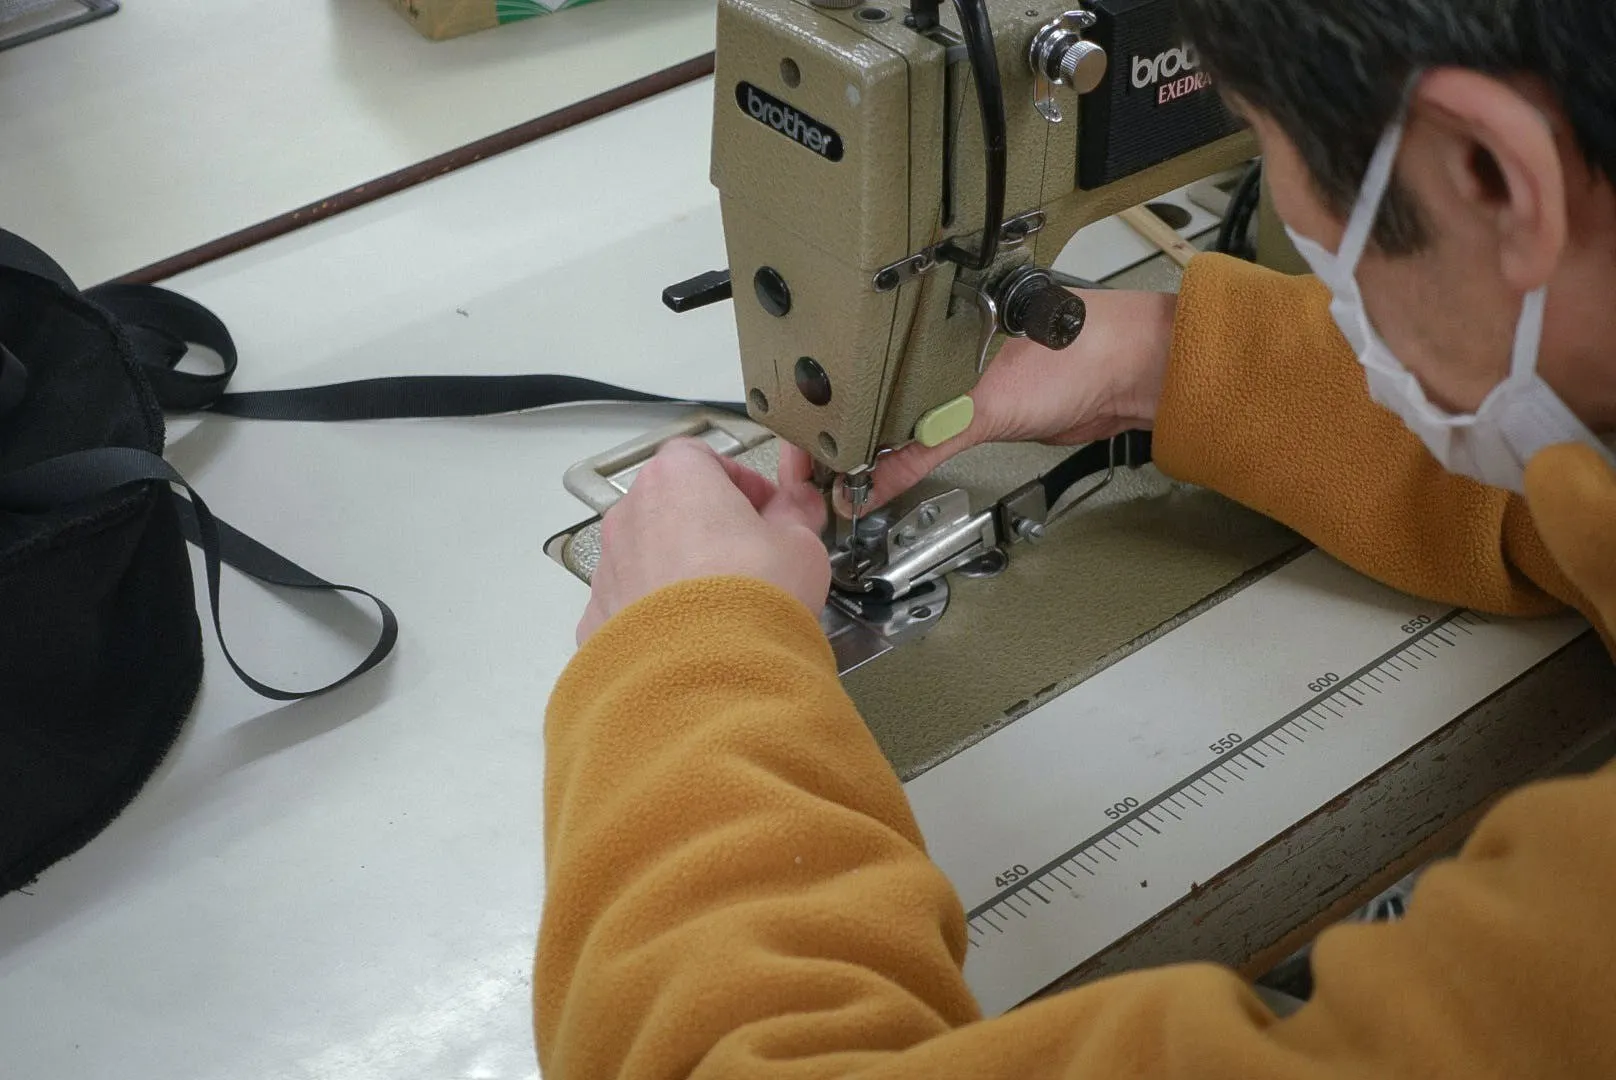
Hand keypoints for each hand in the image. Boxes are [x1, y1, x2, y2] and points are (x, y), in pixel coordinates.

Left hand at [577, 438, 830, 644]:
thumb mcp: (801, 544)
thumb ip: (797, 514)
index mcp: (676, 478)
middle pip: (672, 506)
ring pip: (649, 556)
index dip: (742, 483)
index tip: (767, 511)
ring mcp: (608, 567)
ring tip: (724, 605)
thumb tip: (798, 505)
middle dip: (709, 526)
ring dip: (681, 570)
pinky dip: (658, 614)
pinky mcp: (597, 618)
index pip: (706, 459)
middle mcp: (630, 515)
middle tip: (751, 557)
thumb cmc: (751, 598)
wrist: (708, 676)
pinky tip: (694, 637)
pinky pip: (632, 604)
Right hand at [850, 289, 1177, 510]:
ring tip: (849, 474)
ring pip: (907, 419)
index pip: (868, 374)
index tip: (815, 449)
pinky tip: (892, 471)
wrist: (1135, 374)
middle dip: (855, 435)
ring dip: (885, 448)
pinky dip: (915, 455)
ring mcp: (962, 379)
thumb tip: (872, 480)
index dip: (839, 412)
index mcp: (934, 324)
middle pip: (881, 401)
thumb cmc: (1077, 353)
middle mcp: (941, 348)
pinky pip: (936, 435)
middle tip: (824, 471)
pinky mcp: (983, 408)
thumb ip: (924, 446)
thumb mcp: (984, 406)